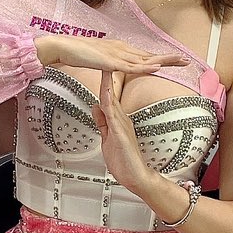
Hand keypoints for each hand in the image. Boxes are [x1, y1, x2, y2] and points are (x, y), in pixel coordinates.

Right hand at [34, 34, 167, 76]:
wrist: (62, 47)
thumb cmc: (76, 53)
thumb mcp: (97, 59)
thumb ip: (109, 63)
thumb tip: (115, 67)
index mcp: (119, 49)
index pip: (144, 55)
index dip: (160, 58)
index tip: (174, 60)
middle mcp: (121, 49)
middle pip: (149, 55)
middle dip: (168, 58)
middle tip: (186, 60)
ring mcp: (116, 54)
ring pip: (144, 60)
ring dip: (162, 61)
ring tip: (179, 62)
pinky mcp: (109, 61)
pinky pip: (130, 66)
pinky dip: (144, 68)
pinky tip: (156, 69)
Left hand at [92, 70, 152, 195]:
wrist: (136, 177)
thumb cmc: (124, 161)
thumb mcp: (107, 137)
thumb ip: (102, 122)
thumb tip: (95, 106)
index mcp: (118, 118)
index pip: (109, 94)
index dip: (103, 79)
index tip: (99, 64)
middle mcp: (121, 118)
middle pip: (112, 92)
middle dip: (108, 74)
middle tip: (104, 55)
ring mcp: (122, 124)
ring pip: (113, 99)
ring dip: (109, 84)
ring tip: (105, 66)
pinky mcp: (122, 133)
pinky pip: (114, 116)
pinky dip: (109, 104)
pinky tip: (106, 94)